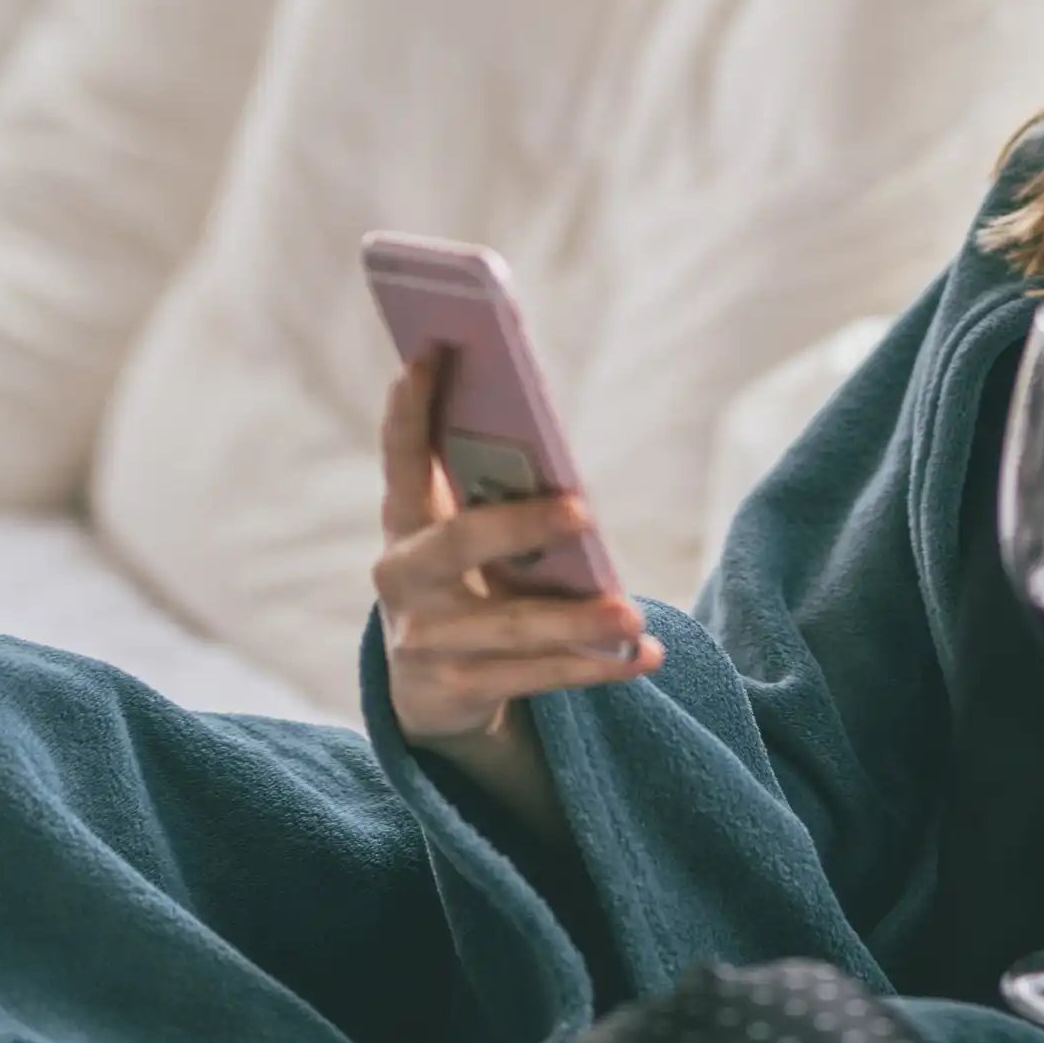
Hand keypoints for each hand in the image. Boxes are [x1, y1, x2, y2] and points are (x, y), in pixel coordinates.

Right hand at [374, 351, 656, 765]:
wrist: (430, 691)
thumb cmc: (467, 583)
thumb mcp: (467, 539)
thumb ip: (493, 498)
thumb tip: (557, 456)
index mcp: (404, 520)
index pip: (401, 455)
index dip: (410, 407)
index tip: (431, 350)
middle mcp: (401, 576)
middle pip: (458, 544)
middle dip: (520, 525)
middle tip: (583, 511)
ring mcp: (421, 639)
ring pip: (507, 627)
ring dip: (575, 622)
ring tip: (633, 616)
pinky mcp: (451, 691)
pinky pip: (533, 678)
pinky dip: (594, 667)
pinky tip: (642, 657)